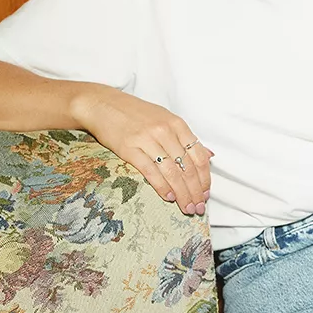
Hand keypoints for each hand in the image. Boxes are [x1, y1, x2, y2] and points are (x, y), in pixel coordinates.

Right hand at [72, 87, 212, 215]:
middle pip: (188, 168)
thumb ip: (186, 138)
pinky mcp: (129, 148)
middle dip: (195, 191)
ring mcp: (147, 140)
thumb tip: (209, 155)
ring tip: (187, 207)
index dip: (205, 178)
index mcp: (178, 124)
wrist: (103, 104)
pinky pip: (150, 171)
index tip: (206, 193)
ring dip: (182, 194)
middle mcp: (165, 131)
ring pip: (172, 172)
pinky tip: (169, 197)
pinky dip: (162, 187)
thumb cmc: (136, 113)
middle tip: (199, 208)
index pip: (199, 156)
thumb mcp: (166, 119)